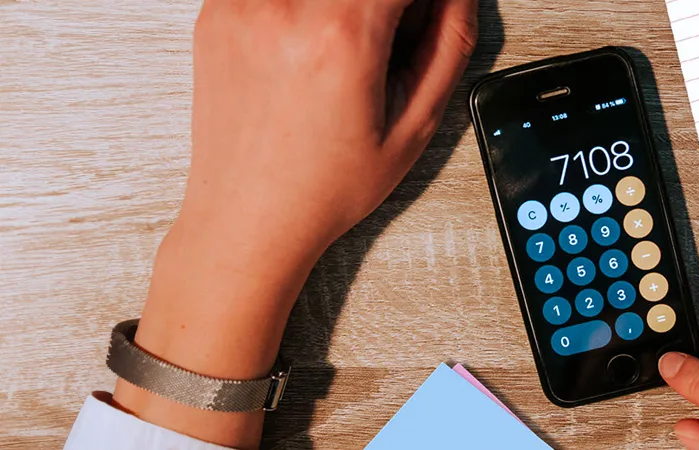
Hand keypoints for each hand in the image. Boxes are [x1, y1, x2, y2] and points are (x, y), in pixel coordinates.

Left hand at [112, 1, 476, 446]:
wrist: (247, 217)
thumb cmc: (323, 188)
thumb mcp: (413, 126)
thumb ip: (449, 45)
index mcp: (343, 37)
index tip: (427, 13)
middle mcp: (286, 10)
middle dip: (388, 3)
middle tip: (390, 39)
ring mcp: (244, 6)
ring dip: (349, 5)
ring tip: (350, 47)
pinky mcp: (218, 12)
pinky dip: (305, 9)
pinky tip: (311, 50)